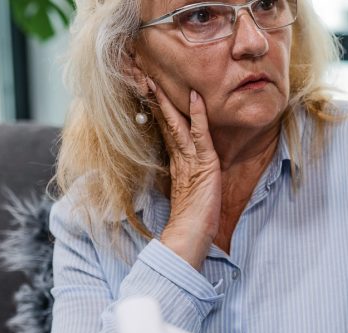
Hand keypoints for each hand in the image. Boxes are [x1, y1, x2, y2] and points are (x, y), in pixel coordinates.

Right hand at [147, 77, 221, 270]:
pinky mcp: (202, 164)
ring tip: (159, 80)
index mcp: (177, 165)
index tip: (150, 91)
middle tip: (145, 78)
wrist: (188, 238)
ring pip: (178, 124)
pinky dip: (198, 115)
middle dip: (157, 100)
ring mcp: (189, 160)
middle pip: (167, 123)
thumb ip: (184, 182)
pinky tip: (195, 98)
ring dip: (170, 101)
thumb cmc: (191, 223)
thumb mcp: (189, 197)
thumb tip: (182, 176)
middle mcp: (180, 159)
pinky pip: (200, 134)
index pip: (167, 131)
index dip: (160, 111)